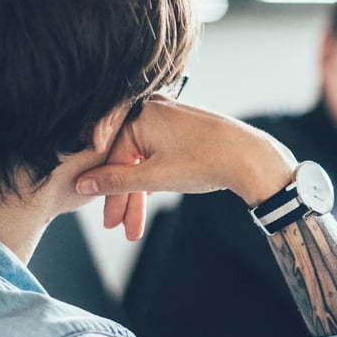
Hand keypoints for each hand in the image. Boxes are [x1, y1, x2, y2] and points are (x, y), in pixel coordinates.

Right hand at [76, 96, 296, 239]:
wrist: (252, 158)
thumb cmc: (206, 161)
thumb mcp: (155, 177)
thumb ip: (116, 182)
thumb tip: (84, 185)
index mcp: (140, 114)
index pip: (111, 158)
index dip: (108, 192)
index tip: (106, 217)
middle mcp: (152, 110)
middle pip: (127, 159)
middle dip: (124, 197)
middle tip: (121, 226)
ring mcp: (170, 118)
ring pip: (144, 159)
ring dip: (140, 193)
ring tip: (136, 224)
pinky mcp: (184, 128)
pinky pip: (159, 153)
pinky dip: (154, 177)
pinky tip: (150, 199)